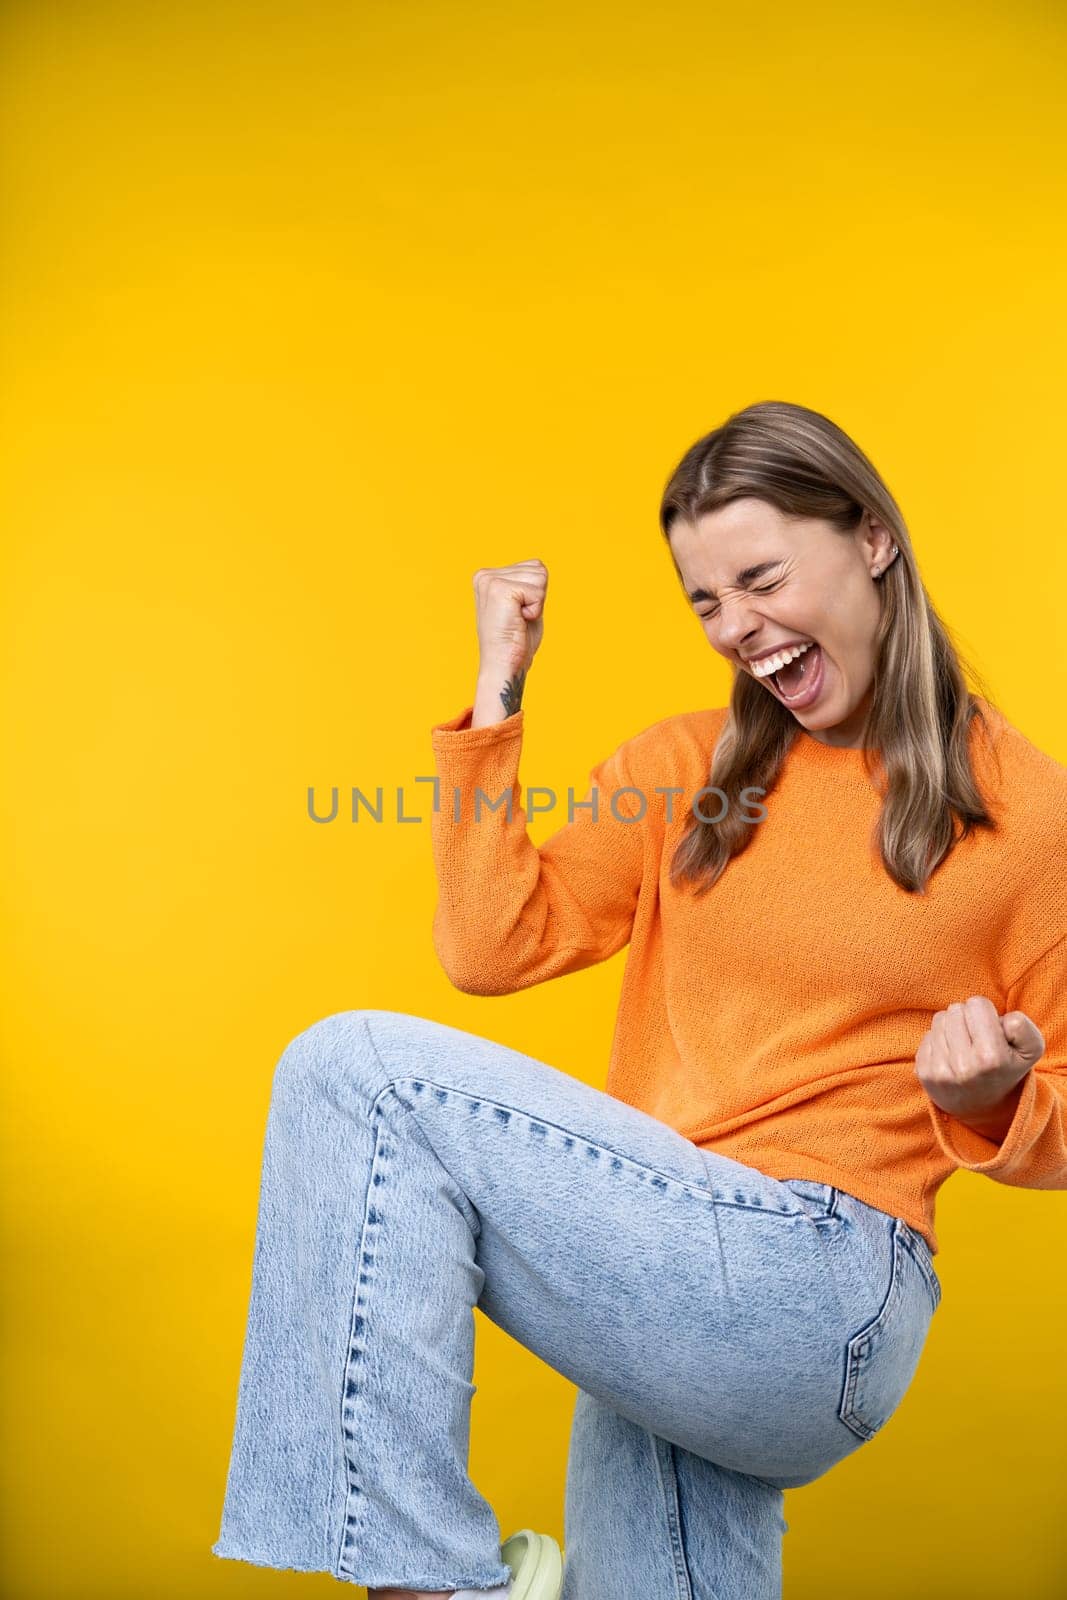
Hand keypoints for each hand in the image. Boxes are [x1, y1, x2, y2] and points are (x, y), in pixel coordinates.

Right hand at [472, 559, 547, 678]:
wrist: (503, 666)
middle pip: (539, 568)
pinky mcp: (499, 590)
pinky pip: (538, 592)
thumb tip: (539, 566)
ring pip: (540, 577)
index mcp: (487, 576)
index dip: (536, 594)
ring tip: (517, 620)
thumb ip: (528, 582)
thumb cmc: (515, 641)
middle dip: (537, 597)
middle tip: (519, 618)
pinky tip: (518, 621)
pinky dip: (535, 610)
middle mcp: (485, 575)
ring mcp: (490, 581)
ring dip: (536, 604)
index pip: (534, 566)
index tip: (518, 613)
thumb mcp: (523, 603)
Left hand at [914, 996, 1044, 1136]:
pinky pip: (927, 1035)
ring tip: (966, 1048)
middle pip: (955, 1009)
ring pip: (939, 1019)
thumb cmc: (1007, 1069)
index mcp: (991, 1058)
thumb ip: (1023, 1027)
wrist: (983, 1107)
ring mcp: (940, 1071)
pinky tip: (952, 1057)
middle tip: (978, 1040)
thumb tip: (1001, 1019)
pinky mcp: (923, 1073)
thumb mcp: (1030, 1050)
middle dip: (968, 1018)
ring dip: (952, 1028)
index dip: (986, 1013)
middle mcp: (963, 1066)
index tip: (992, 1032)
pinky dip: (939, 1041)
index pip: (977, 1003)